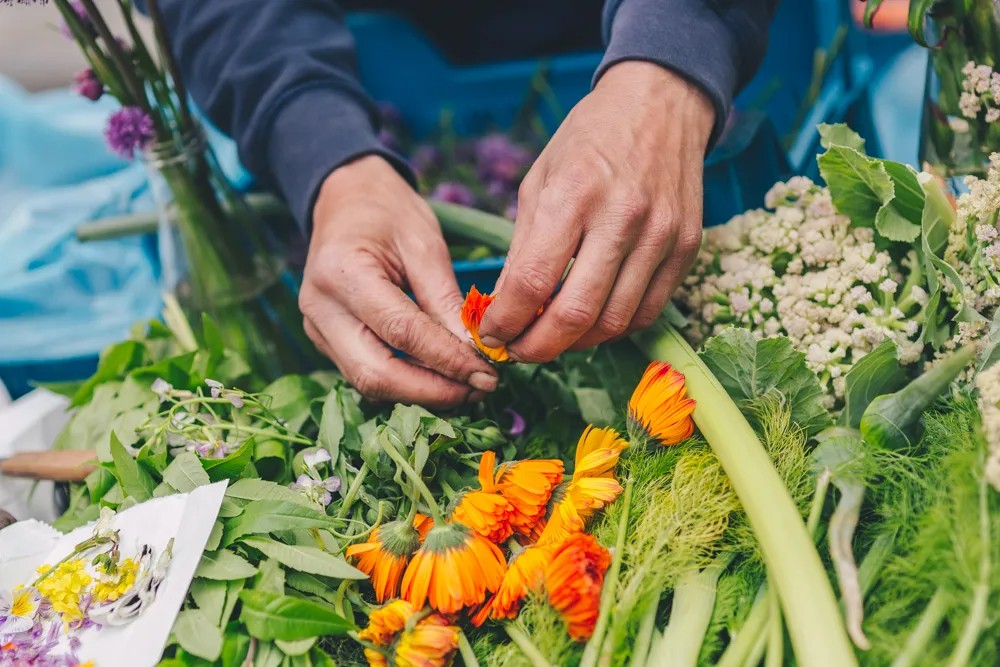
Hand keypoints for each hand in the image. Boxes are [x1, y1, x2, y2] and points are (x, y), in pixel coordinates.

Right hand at [300, 156, 497, 407]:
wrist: (345, 199)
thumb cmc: (388, 212)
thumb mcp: (425, 244)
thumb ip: (447, 300)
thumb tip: (476, 352)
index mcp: (342, 272)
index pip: (401, 332)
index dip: (447, 360)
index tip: (487, 373)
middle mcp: (320, 308)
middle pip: (376, 374)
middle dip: (432, 391)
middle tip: (480, 389)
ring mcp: (316, 329)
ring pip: (368, 382)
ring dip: (421, 392)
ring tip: (467, 387)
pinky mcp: (325, 340)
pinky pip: (365, 372)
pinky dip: (405, 382)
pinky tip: (440, 377)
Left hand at [478, 61, 714, 361]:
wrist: (661, 102)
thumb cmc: (588, 139)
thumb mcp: (539, 180)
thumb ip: (522, 247)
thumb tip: (504, 308)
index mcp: (573, 194)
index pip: (532, 282)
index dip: (505, 322)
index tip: (490, 334)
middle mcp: (622, 217)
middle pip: (576, 314)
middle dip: (538, 347)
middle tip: (518, 351)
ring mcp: (662, 235)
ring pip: (615, 322)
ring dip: (576, 343)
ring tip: (552, 338)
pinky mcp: (688, 247)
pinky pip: (649, 310)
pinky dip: (615, 327)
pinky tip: (592, 321)